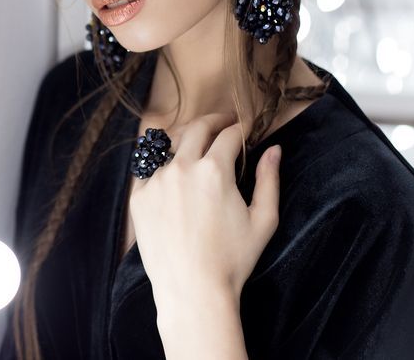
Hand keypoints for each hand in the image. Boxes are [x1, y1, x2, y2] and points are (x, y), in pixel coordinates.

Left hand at [129, 113, 281, 309]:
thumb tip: (274, 150)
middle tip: (224, 124)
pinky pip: (149, 170)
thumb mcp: (263, 220)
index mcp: (214, 170)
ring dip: (186, 141)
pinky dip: (163, 166)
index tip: (246, 126)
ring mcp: (155, 181)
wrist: (192, 291)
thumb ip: (270, 179)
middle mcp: (181, 168)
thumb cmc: (233, 259)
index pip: (229, 134)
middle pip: (196, 128)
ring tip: (197, 145)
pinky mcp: (139, 197)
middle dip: (214, 122)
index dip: (241, 127)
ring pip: (169, 146)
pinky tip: (174, 174)